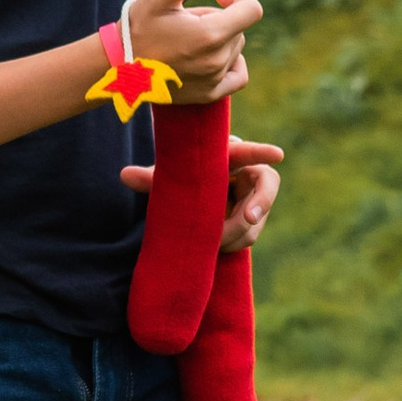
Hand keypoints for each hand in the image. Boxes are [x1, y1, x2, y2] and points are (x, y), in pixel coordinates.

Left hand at [122, 134, 282, 253]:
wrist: (194, 198)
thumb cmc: (183, 179)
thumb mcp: (170, 178)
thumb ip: (152, 177)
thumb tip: (123, 175)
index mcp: (229, 155)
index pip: (247, 152)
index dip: (261, 152)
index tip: (278, 154)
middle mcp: (248, 173)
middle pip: (265, 188)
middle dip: (259, 205)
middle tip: (248, 219)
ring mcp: (255, 198)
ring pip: (256, 219)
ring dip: (236, 233)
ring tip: (211, 243)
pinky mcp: (253, 219)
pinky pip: (250, 234)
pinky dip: (233, 243)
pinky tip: (215, 249)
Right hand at [129, 0, 259, 105]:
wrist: (120, 67)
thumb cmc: (138, 27)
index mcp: (209, 34)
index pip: (251, 10)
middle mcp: (216, 60)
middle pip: (238, 29)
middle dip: (219, 19)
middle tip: (187, 20)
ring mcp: (213, 80)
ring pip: (234, 50)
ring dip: (219, 40)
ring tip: (187, 39)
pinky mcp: (208, 94)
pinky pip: (238, 77)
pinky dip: (233, 63)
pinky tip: (215, 56)